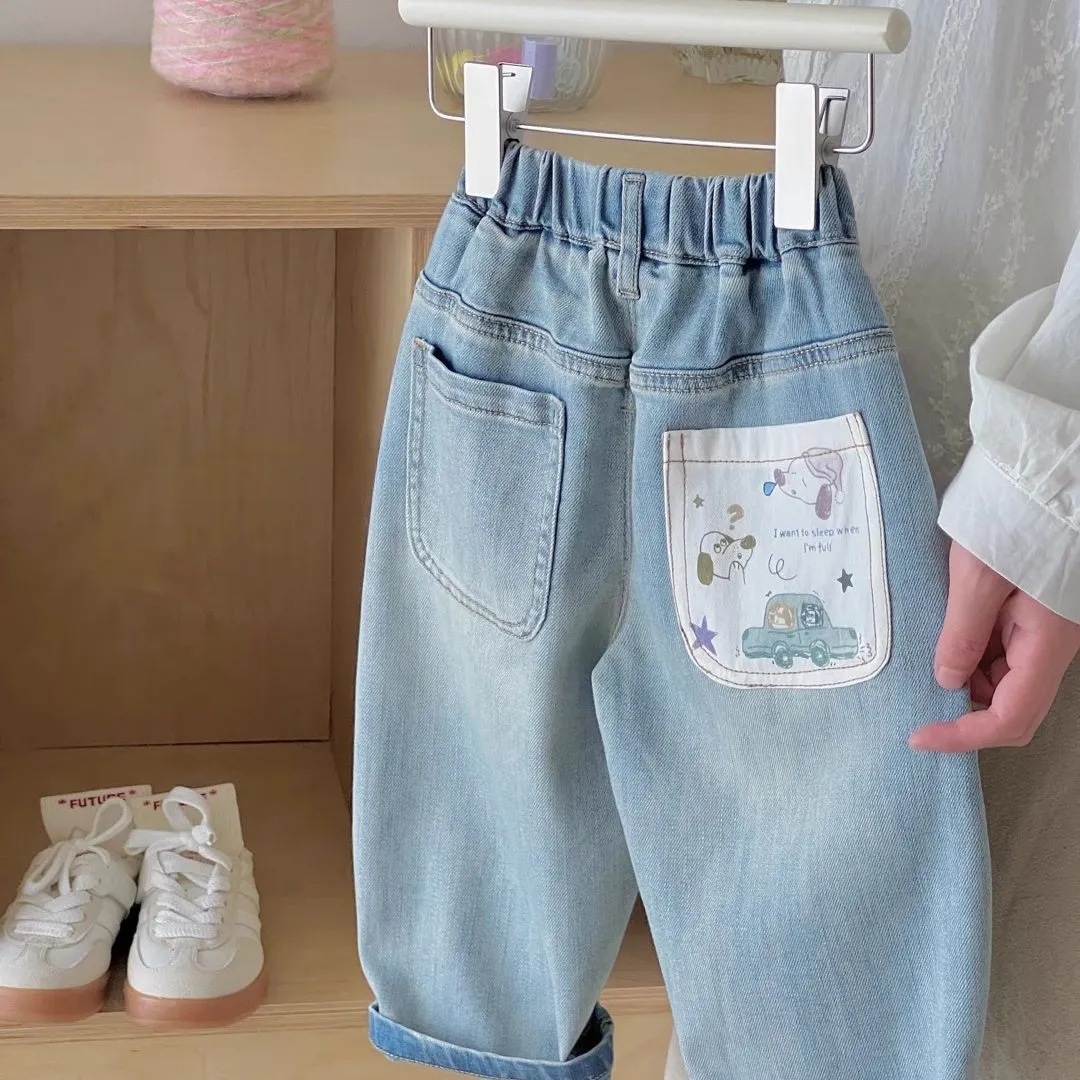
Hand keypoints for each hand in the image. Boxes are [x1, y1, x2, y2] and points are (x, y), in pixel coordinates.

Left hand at [909, 542, 1079, 751]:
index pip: (1010, 719)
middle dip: (963, 708)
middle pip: (1010, 705)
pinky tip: (943, 636)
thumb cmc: (1015, 524)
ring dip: (964, 677)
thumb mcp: (977, 578)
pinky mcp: (1032, 615)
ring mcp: (1042, 632)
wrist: (1044, 487)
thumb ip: (962, 633)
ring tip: (924, 655)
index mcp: (1046, 645)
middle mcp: (1050, 647)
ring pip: (1003, 679)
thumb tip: (945, 680)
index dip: (964, 736)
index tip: (920, 736)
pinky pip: (1002, 651)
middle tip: (915, 695)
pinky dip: (970, 653)